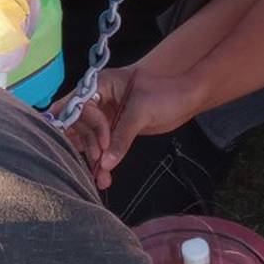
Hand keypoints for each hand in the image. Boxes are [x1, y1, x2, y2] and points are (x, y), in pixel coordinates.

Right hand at [56, 65, 197, 190]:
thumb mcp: (141, 112)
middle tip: (100, 160)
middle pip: (77, 124)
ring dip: (93, 158)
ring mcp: (104, 115)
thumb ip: (122, 137)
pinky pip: (100, 146)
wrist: (185, 98)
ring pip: (87, 138)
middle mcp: (97, 99)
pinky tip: (104, 176)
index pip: (78, 106)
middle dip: (88, 144)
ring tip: (102, 178)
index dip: (88, 125)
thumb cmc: (165, 93)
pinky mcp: (112, 130)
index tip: (104, 142)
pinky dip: (102, 161)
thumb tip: (105, 162)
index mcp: (100, 85)